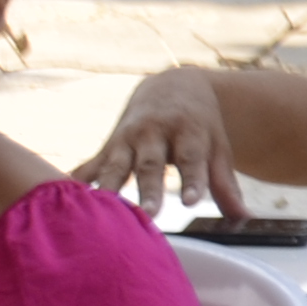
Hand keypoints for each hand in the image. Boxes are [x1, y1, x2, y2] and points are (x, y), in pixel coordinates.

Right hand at [79, 67, 239, 217]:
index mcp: (188, 131)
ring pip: (117, 164)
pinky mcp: (109, 144)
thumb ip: (225, 184)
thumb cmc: (200, 127)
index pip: (192, 158)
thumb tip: (244, 219)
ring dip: (110, 188)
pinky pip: (92, 164)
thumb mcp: (217, 148)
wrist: (172, 86)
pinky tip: (62, 198)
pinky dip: (79, 180)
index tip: (192, 201)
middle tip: (149, 214)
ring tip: (102, 211)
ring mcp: (128, 137)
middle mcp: (156, 131)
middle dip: (149, 188)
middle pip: (152, 163)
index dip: (192, 179)